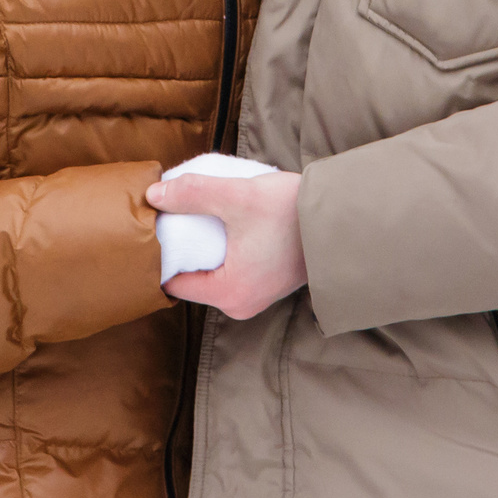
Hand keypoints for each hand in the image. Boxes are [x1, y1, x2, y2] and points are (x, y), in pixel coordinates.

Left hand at [146, 169, 305, 317]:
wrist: (344, 220)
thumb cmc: (291, 213)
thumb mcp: (237, 196)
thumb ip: (192, 193)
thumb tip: (153, 194)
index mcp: (228, 293)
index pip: (174, 282)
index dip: (163, 253)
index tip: (158, 226)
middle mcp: (240, 304)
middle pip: (193, 278)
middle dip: (184, 249)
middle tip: (176, 216)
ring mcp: (256, 297)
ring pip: (214, 273)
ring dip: (205, 248)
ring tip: (199, 216)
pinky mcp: (268, 285)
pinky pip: (233, 270)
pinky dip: (225, 250)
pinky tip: (225, 224)